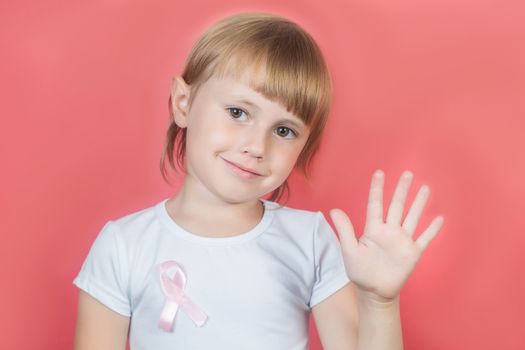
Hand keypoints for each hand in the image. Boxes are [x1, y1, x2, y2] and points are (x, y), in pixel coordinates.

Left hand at [329, 170, 443, 302]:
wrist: (374, 292)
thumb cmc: (359, 271)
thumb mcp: (349, 250)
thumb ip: (344, 230)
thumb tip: (334, 210)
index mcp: (373, 229)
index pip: (376, 204)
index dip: (377, 189)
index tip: (379, 173)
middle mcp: (389, 231)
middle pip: (397, 206)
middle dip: (402, 189)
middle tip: (407, 173)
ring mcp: (402, 240)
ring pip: (412, 217)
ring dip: (419, 203)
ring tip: (425, 188)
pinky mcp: (412, 252)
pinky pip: (424, 238)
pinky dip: (432, 229)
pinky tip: (440, 218)